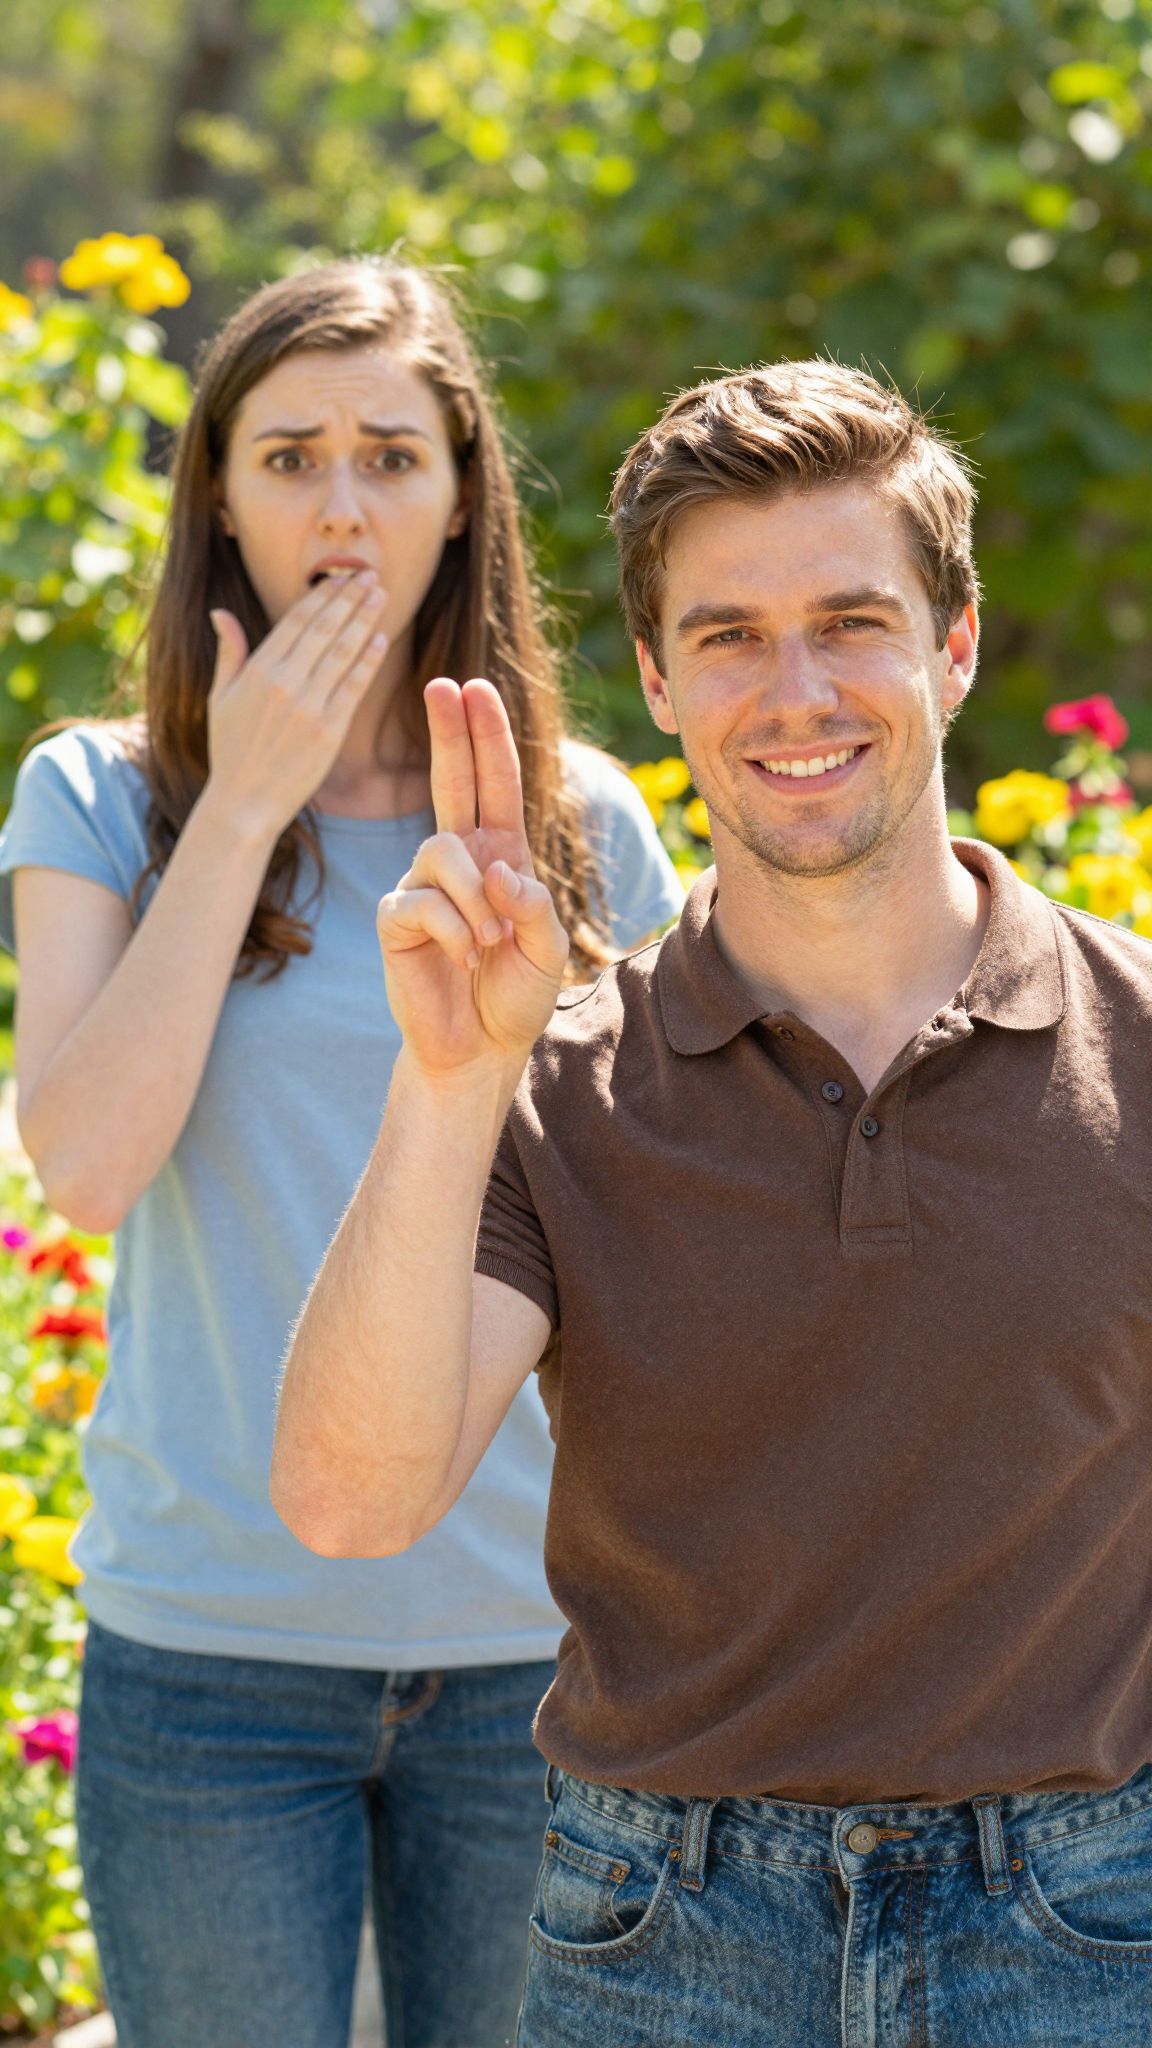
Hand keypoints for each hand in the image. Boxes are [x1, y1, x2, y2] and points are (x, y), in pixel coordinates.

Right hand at [204, 572, 389, 838]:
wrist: (244, 802)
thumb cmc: (230, 751)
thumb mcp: (219, 698)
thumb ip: (229, 653)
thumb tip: (219, 612)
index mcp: (257, 671)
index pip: (296, 622)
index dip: (322, 597)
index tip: (340, 578)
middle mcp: (284, 683)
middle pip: (324, 629)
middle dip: (349, 599)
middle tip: (370, 576)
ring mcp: (309, 707)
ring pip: (342, 652)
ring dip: (364, 620)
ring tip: (381, 595)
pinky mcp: (329, 731)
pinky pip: (354, 687)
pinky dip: (368, 660)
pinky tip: (381, 638)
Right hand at [377, 678, 568, 1076]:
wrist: (479, 1048)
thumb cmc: (514, 994)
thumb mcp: (546, 949)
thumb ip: (533, 906)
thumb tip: (498, 867)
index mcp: (501, 854)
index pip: (495, 785)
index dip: (486, 736)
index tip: (473, 688)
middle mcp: (461, 859)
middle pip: (452, 781)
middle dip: (450, 732)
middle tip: (442, 683)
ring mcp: (424, 885)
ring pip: (442, 849)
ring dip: (476, 897)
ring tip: (490, 942)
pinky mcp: (397, 918)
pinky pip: (422, 901)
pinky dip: (455, 931)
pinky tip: (464, 959)